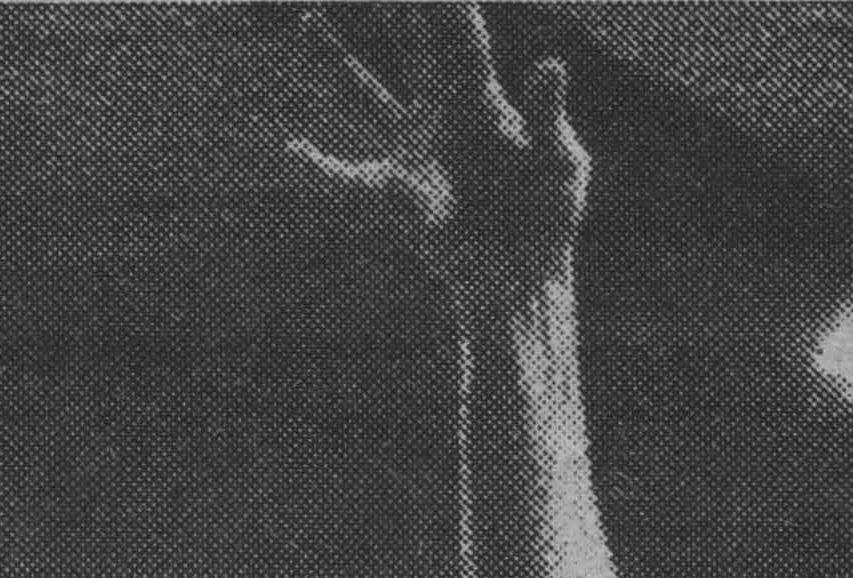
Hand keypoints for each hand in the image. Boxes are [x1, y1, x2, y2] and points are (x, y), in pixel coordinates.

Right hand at [280, 6, 587, 314]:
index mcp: (481, 97)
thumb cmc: (548, 217)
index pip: (457, 31)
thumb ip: (548, 114)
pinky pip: (347, 179)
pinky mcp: (398, 190)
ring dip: (335, 60)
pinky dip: (318, 168)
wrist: (523, 276)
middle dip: (394, 9)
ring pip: (365, 95)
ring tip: (310, 20)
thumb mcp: (560, 163)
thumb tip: (551, 64)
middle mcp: (442, 112)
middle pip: (409, 47)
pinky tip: (292, 148)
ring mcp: (415, 149)